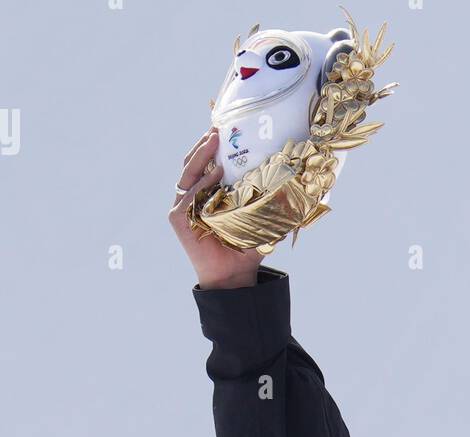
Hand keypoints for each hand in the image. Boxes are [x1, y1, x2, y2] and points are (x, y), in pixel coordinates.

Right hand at [168, 129, 265, 288]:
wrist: (235, 275)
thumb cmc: (245, 247)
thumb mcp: (257, 217)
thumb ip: (265, 199)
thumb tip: (291, 181)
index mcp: (205, 194)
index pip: (205, 164)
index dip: (211, 146)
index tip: (224, 129)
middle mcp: (190, 197)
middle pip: (193, 163)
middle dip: (205, 144)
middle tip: (218, 128)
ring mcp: (181, 207)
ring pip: (189, 174)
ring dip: (202, 156)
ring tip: (214, 141)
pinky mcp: (178, 220)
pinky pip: (189, 196)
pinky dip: (201, 184)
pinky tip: (214, 175)